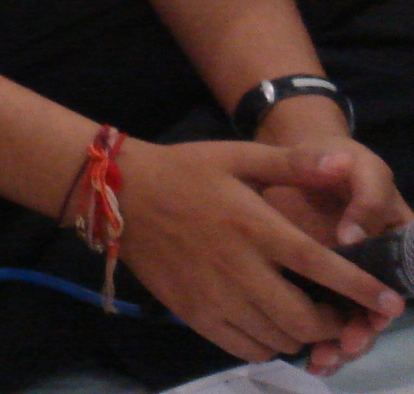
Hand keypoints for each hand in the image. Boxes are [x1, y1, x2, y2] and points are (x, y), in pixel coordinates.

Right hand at [113, 140, 403, 373]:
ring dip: (301, 335)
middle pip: (302, 318)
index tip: (392, 301)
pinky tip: (269, 326)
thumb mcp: (237, 156)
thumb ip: (293, 163)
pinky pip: (245, 348)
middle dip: (334, 323)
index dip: (361, 288)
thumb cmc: (184, 170)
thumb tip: (343, 163)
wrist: (118, 192)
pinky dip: (268, 345)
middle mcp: (236, 266)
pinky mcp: (193, 313)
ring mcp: (212, 295)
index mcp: (253, 225)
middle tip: (339, 313)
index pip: (320, 266)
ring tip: (305, 318)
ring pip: (277, 338)